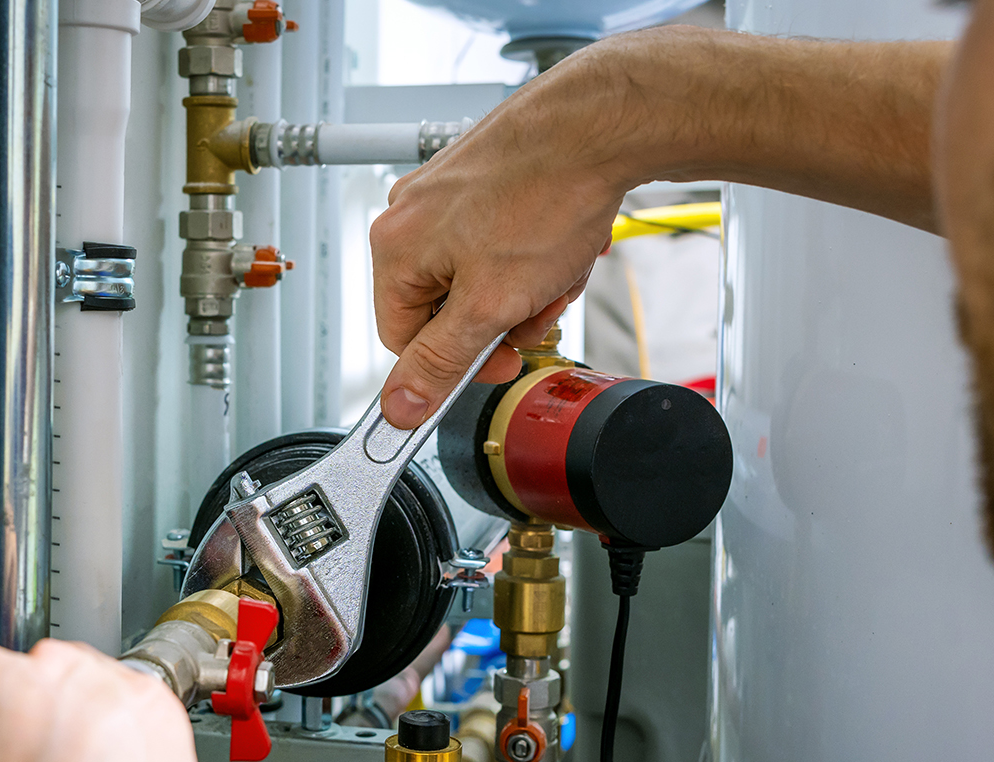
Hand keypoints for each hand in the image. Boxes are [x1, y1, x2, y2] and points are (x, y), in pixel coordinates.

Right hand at [369, 28, 952, 429]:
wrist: (599, 124)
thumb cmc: (544, 192)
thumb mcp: (489, 303)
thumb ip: (440, 363)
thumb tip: (401, 406)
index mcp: (394, 248)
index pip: (403, 340)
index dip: (457, 362)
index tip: (498, 362)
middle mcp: (413, 217)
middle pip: (449, 309)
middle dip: (503, 316)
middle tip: (537, 304)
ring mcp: (451, 197)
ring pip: (485, 279)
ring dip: (528, 289)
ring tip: (557, 266)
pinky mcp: (489, 184)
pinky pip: (507, 246)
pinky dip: (540, 256)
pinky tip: (564, 243)